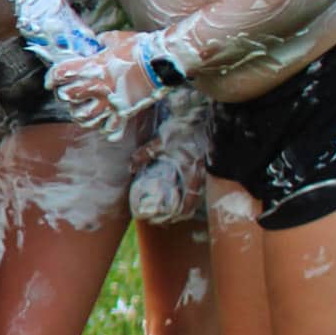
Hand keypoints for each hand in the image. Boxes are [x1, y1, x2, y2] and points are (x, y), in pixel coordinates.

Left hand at [45, 30, 162, 136]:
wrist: (163, 61)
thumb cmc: (139, 47)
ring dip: (80, 115)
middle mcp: (98, 87)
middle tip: (68, 95)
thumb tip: (95, 44)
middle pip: (68, 98)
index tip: (51, 82)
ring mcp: (111, 102)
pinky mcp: (125, 113)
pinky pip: (109, 129)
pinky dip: (104, 129)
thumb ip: (100, 43)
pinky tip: (104, 125)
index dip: (52, 78)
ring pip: (84, 118)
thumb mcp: (113, 39)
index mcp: (91, 67)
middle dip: (65, 97)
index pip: (60, 74)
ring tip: (82, 111)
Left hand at [127, 88, 212, 223]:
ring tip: (172, 208)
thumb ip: (145, 154)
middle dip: (182, 211)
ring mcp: (204, 168)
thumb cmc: (184, 128)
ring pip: (197, 191)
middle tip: (168, 218)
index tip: (169, 220)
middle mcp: (201, 173)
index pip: (189, 200)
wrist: (203, 114)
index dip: (180, 212)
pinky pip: (198, 181)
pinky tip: (181, 188)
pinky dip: (190, 188)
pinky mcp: (204, 161)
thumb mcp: (161, 140)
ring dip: (186, 200)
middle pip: (194, 200)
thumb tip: (130, 167)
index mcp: (192, 171)